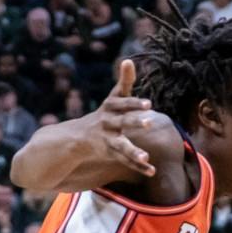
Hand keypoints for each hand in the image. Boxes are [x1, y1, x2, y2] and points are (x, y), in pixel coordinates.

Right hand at [89, 59, 156, 178]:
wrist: (79, 137)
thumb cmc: (105, 113)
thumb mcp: (113, 98)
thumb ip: (124, 82)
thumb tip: (129, 60)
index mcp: (110, 108)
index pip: (123, 103)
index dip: (134, 103)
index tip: (149, 103)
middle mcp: (108, 123)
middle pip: (122, 122)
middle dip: (134, 121)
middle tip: (149, 121)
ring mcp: (109, 140)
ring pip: (122, 146)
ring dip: (134, 152)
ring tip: (146, 157)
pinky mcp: (112, 154)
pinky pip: (126, 161)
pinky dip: (138, 167)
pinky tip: (152, 171)